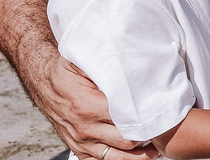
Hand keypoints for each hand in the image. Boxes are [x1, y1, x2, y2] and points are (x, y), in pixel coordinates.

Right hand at [36, 56, 156, 158]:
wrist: (44, 84)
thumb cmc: (67, 72)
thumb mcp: (84, 61)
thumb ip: (107, 64)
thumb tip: (133, 59)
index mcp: (88, 105)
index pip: (125, 118)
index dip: (146, 118)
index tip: (161, 113)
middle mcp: (84, 127)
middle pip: (126, 141)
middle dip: (147, 137)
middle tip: (165, 129)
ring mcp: (81, 141)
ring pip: (117, 158)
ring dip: (138, 155)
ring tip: (156, 148)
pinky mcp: (78, 149)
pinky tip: (135, 153)